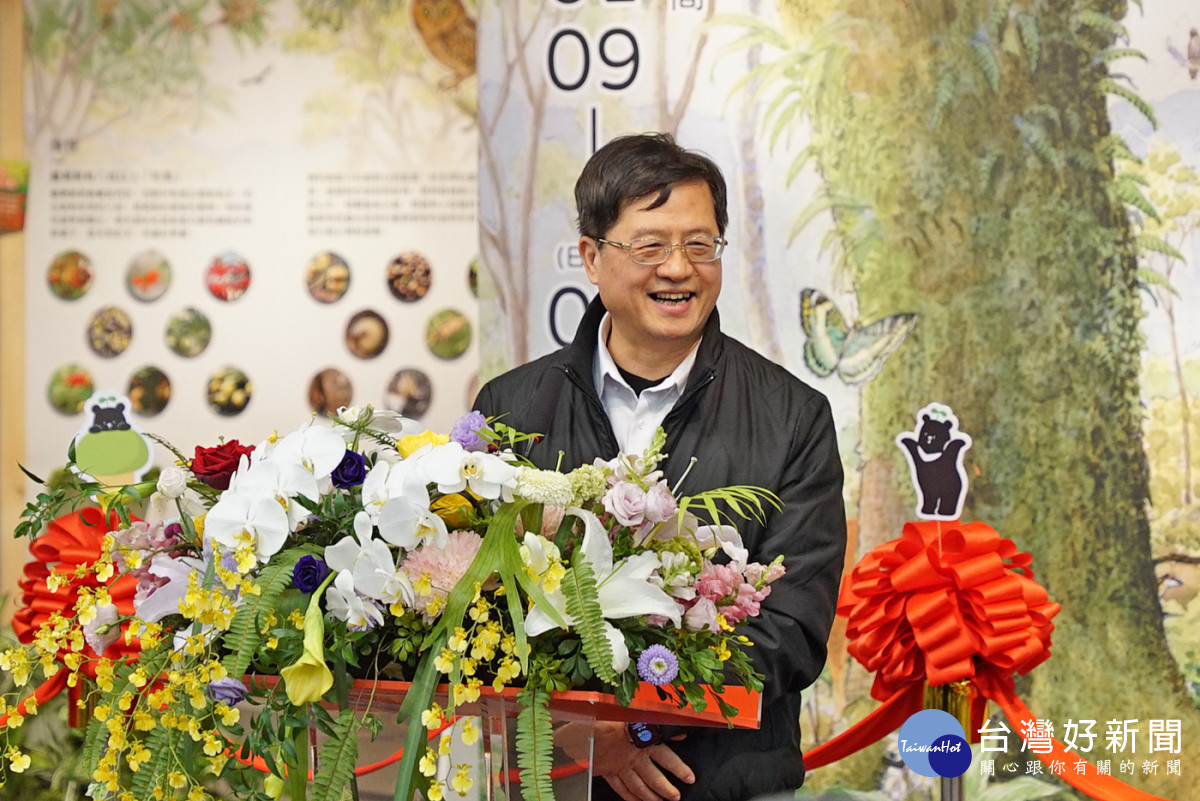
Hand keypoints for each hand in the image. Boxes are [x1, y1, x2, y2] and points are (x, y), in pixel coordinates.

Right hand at [559, 721, 693, 800]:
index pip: (667, 759)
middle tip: (676, 797)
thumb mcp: (636, 713)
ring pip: (639, 787)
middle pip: (654, 778)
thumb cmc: (610, 716)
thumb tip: (680, 731)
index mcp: (643, 743)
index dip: (680, 769)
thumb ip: (659, 723)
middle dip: (666, 789)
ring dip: (650, 797)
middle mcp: (634, 758)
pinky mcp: (607, 772)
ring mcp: (620, 767)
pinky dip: (629, 797)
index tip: (690, 778)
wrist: (585, 726)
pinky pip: (620, 788)